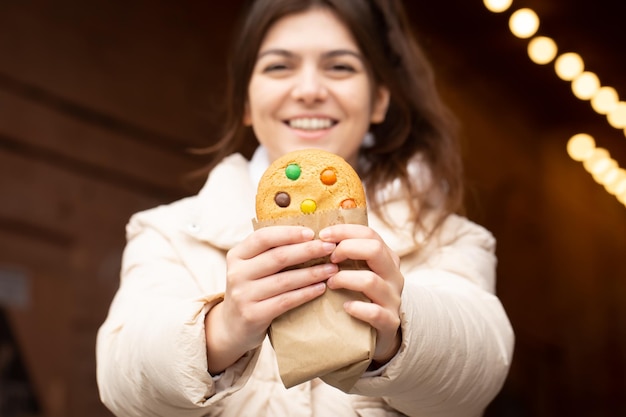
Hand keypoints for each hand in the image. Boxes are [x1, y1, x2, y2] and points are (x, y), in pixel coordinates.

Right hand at [205, 226, 337, 373]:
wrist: (232, 328)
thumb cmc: (251, 291)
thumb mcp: (252, 268)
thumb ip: (271, 252)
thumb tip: (309, 235)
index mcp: (237, 255)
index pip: (263, 237)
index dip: (288, 233)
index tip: (312, 233)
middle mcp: (236, 273)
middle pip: (277, 257)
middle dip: (308, 251)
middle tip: (330, 248)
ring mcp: (243, 295)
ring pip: (284, 280)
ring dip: (312, 273)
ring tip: (332, 269)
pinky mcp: (253, 315)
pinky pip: (285, 301)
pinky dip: (306, 293)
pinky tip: (321, 288)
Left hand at [319, 224, 403, 364]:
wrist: (381, 332)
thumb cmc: (362, 295)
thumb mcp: (360, 271)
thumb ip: (347, 255)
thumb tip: (315, 237)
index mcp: (386, 258)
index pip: (369, 234)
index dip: (344, 231)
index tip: (323, 236)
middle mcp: (393, 275)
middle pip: (375, 250)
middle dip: (347, 249)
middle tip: (329, 258)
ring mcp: (393, 299)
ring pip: (371, 280)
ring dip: (345, 279)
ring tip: (330, 283)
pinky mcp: (390, 322)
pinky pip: (375, 312)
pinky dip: (357, 308)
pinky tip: (345, 306)